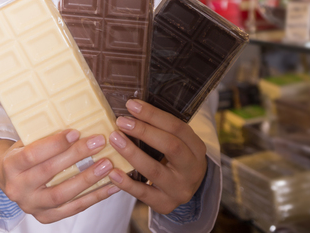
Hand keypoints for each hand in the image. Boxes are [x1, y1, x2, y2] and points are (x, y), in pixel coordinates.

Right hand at [0, 130, 119, 223]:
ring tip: (108, 164)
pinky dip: (94, 197)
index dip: (55, 144)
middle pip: (49, 172)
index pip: (33, 154)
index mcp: (11, 165)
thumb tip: (80, 119)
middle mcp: (18, 188)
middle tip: (99, 142)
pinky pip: (73, 208)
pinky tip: (112, 185)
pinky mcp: (46, 217)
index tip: (76, 132)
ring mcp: (32, 206)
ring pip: (62, 194)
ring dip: (88, 179)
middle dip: (76, 156)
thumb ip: (47, 134)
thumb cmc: (25, 153)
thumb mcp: (27, 140)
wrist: (10, 179)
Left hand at [107, 100, 206, 214]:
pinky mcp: (166, 204)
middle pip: (170, 146)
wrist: (185, 187)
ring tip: (114, 139)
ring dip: (132, 153)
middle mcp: (192, 168)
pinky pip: (144, 194)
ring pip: (155, 171)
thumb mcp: (178, 141)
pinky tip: (113, 172)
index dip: (153, 115)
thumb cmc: (176, 157)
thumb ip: (160, 127)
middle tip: (121, 121)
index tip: (132, 105)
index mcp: (196, 147)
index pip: (177, 127)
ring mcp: (180, 189)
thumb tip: (132, 107)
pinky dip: (127, 183)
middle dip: (143, 131)